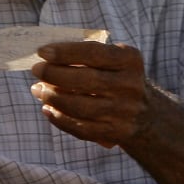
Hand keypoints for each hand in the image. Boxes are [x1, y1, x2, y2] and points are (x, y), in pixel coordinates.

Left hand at [30, 41, 151, 148]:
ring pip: (79, 107)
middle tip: (37, 70)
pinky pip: (81, 128)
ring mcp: (123, 112)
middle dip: (54, 74)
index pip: (94, 53)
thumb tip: (46, 60)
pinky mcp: (114, 132)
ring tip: (39, 90)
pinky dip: (59, 119)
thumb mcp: (113, 61)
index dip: (66, 52)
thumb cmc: (118, 79)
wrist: (146, 114)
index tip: (42, 51)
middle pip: (85, 80)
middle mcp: (130, 86)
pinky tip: (48, 109)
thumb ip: (85, 57)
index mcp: (130, 60)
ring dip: (53, 98)